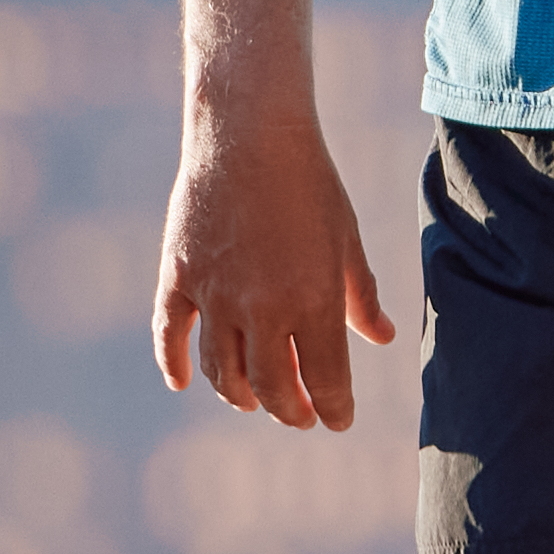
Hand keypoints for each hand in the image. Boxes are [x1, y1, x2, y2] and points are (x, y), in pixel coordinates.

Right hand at [153, 106, 397, 428]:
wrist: (249, 132)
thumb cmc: (309, 183)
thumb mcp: (346, 240)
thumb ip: (362, 296)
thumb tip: (383, 337)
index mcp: (313, 301)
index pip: (326, 381)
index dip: (334, 408)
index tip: (337, 420)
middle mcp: (262, 308)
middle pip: (272, 387)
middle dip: (290, 411)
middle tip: (299, 416)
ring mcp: (215, 295)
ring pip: (222, 371)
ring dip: (240, 395)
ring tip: (253, 402)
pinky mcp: (179, 275)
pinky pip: (170, 334)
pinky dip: (173, 365)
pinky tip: (182, 383)